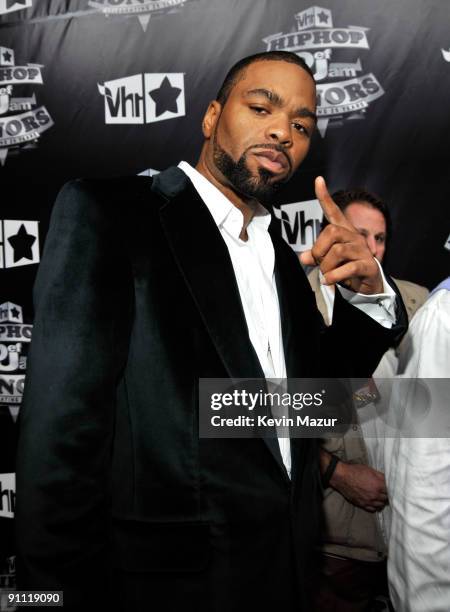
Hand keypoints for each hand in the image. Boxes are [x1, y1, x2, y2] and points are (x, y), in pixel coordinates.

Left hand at [300, 177, 382, 293]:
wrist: (368, 283)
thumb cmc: (345, 268)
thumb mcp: (328, 261)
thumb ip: (315, 256)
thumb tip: (303, 257)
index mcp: (343, 232)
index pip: (333, 211)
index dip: (325, 197)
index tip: (318, 180)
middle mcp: (354, 237)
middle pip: (331, 232)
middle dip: (319, 250)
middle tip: (319, 263)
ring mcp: (362, 250)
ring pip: (338, 251)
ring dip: (326, 266)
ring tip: (326, 275)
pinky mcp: (368, 265)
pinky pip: (349, 268)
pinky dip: (334, 276)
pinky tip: (328, 281)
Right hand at [330, 461, 387, 511]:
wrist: (342, 477)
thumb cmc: (356, 471)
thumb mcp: (370, 470)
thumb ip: (381, 476)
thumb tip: (389, 480)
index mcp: (378, 485)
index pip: (391, 491)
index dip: (392, 489)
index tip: (392, 488)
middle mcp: (375, 495)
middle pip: (387, 499)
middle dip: (387, 495)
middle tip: (385, 492)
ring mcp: (368, 501)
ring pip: (381, 505)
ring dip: (382, 501)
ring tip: (380, 497)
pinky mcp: (362, 504)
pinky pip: (373, 509)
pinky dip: (375, 506)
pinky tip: (374, 502)